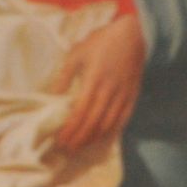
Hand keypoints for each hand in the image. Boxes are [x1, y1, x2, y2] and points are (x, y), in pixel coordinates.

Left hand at [47, 14, 144, 152]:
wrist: (133, 36)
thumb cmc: (102, 42)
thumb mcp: (77, 53)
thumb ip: (64, 76)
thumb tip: (53, 95)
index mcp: (93, 81)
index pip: (79, 113)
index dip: (69, 130)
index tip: (60, 140)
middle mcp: (108, 92)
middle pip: (92, 124)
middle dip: (78, 139)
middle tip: (68, 150)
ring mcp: (122, 97)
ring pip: (107, 126)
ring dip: (93, 139)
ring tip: (81, 146)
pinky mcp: (132, 98)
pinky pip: (121, 120)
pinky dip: (110, 132)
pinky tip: (101, 137)